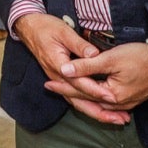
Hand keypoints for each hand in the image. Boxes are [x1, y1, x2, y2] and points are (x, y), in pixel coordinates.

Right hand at [13, 13, 130, 124]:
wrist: (29, 27)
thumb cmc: (46, 27)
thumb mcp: (64, 31)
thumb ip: (79, 45)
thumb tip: (95, 54)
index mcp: (58, 65)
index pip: (79, 82)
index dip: (96, 90)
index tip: (112, 97)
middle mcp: (57, 77)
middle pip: (78, 101)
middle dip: (100, 112)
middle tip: (119, 119)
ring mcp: (58, 80)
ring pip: (76, 103)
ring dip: (96, 113)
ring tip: (115, 119)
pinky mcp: (61, 80)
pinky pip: (74, 98)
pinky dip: (88, 106)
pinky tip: (101, 111)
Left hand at [46, 42, 147, 112]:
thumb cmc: (141, 56)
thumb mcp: (110, 58)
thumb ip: (86, 65)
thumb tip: (64, 70)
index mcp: (112, 96)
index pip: (81, 92)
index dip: (63, 86)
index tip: (47, 83)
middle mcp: (119, 104)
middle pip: (88, 101)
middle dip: (69, 94)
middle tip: (51, 88)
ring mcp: (127, 103)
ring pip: (98, 103)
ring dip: (82, 99)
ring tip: (66, 93)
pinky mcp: (133, 98)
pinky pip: (109, 103)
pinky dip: (96, 99)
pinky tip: (90, 97)